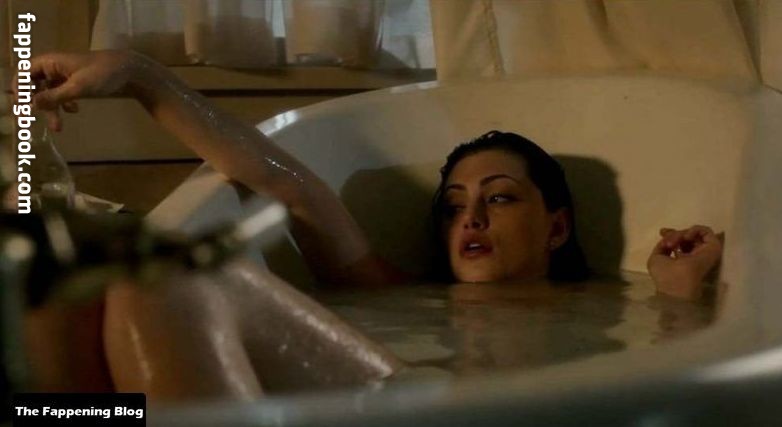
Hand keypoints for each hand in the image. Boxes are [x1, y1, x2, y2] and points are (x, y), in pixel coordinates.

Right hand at [13, 50, 140, 131]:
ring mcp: (65, 74)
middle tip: (30, 121)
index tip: (22, 107)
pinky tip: (74, 110)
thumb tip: (31, 105)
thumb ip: (54, 96)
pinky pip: (62, 94)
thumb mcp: (77, 88)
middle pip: (35, 85)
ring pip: (50, 93)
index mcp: (51, 62)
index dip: (20, 89)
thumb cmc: (103, 74)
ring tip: (58, 128)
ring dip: (52, 109)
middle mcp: (54, 67)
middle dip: (36, 104)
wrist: (129, 71)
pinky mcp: (76, 82)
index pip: (25, 73)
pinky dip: (64, 104)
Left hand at [647, 225, 722, 300]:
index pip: (680, 241)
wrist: (678, 285)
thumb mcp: (656, 258)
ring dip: (681, 234)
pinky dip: (695, 230)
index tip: (662, 232)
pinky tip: (686, 238)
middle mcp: (694, 255)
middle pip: (686, 237)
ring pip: (694, 234)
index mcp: (682, 259)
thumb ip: (662, 245)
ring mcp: (704, 251)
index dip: (671, 234)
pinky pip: (706, 231)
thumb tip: (666, 235)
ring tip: (674, 244)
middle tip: (668, 243)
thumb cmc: (666, 276)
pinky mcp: (713, 247)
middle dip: (674, 234)